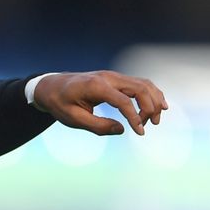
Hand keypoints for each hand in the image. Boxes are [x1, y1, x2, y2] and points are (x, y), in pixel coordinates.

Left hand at [33, 71, 167, 135]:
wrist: (51, 87)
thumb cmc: (60, 103)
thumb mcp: (73, 119)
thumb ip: (97, 126)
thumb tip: (122, 129)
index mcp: (95, 86)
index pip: (124, 101)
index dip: (135, 118)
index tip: (139, 133)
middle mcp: (107, 77)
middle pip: (140, 88)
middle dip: (150, 108)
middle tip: (149, 126)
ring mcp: (112, 76)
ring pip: (143, 84)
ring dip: (154, 101)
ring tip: (155, 120)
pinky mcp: (115, 79)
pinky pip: (139, 83)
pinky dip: (150, 94)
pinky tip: (158, 106)